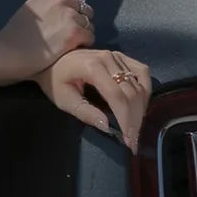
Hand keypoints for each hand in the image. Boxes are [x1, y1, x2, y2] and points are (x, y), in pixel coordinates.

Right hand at [0, 0, 96, 74]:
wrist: (8, 52)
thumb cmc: (15, 35)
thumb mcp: (32, 7)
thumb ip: (50, 4)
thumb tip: (68, 10)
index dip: (73, 13)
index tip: (64, 25)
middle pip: (86, 10)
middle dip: (80, 22)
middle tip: (67, 36)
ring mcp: (69, 15)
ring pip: (89, 25)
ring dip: (82, 35)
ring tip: (67, 45)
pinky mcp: (74, 32)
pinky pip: (89, 37)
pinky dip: (82, 45)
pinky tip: (69, 51)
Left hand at [34, 47, 151, 153]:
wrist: (52, 61)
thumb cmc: (54, 81)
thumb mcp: (64, 100)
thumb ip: (86, 113)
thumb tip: (108, 127)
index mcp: (92, 68)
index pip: (117, 96)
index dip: (126, 119)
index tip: (129, 140)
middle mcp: (108, 58)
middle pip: (131, 91)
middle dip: (135, 119)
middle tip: (134, 141)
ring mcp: (117, 56)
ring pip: (139, 83)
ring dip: (141, 108)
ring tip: (136, 128)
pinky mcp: (122, 57)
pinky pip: (141, 72)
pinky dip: (145, 90)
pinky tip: (140, 106)